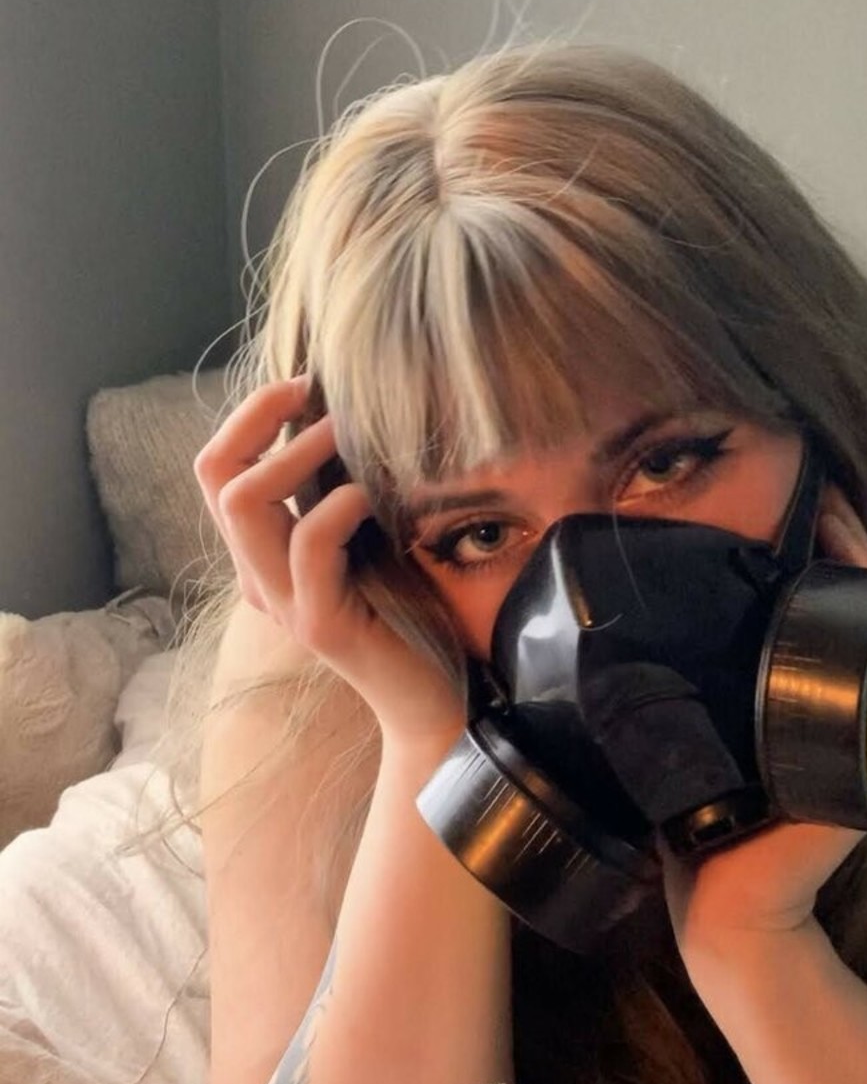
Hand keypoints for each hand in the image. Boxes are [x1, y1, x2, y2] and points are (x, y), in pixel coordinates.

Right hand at [194, 377, 465, 742]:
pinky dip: (342, 503)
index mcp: (261, 555)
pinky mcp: (319, 622)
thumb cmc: (411, 613)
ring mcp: (281, 602)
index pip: (216, 468)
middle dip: (260, 416)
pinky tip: (376, 495)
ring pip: (244, 502)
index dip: (249, 415)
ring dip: (298, 451)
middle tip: (318, 392)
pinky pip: (310, 542)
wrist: (433, 700)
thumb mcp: (367, 538)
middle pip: (214, 474)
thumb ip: (340, 491)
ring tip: (347, 432)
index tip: (304, 384)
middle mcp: (257, 576)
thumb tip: (342, 410)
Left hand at [661, 484, 866, 955]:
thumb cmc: (698, 820)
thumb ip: (667, 694)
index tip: (802, 514)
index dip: (832, 560)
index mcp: (806, 704)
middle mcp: (851, 719)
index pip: (837, 617)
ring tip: (853, 553)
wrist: (721, 898)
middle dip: (861, 559)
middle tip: (828, 514)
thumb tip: (613, 625)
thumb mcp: (685, 738)